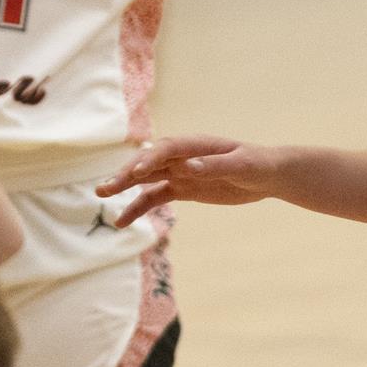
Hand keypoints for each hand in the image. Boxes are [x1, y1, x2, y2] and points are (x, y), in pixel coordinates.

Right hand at [94, 133, 277, 227]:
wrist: (266, 175)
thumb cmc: (257, 164)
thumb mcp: (242, 166)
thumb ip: (215, 166)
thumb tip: (188, 166)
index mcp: (196, 145)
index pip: (167, 149)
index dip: (150, 159)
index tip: (135, 172)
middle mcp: (182, 156)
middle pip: (148, 162)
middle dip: (126, 173)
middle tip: (105, 187)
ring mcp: (179, 172)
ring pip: (145, 178)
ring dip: (124, 185)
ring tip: (101, 194)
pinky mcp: (181, 188)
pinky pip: (154, 197)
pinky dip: (137, 207)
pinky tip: (121, 221)